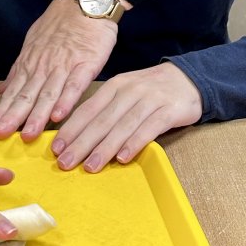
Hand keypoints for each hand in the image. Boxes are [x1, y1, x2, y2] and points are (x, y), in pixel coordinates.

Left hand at [0, 0, 118, 139]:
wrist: (86, 1)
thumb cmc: (61, 22)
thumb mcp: (33, 42)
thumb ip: (19, 68)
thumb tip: (3, 90)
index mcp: (31, 63)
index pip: (14, 91)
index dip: (2, 109)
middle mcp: (44, 66)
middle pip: (27, 95)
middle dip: (13, 117)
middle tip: (1, 134)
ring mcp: (65, 66)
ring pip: (48, 94)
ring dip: (37, 115)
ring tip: (27, 134)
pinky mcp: (86, 64)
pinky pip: (75, 85)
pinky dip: (66, 101)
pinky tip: (59, 116)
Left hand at [51, 63, 202, 171]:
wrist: (188, 78)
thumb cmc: (149, 91)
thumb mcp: (124, 92)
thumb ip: (104, 109)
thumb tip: (77, 135)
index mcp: (114, 86)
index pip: (88, 109)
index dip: (71, 129)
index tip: (56, 148)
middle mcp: (129, 91)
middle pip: (101, 120)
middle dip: (81, 143)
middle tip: (65, 163)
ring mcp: (150, 100)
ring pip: (122, 126)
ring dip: (105, 148)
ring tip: (90, 166)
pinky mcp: (169, 110)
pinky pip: (149, 128)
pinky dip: (135, 143)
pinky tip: (123, 158)